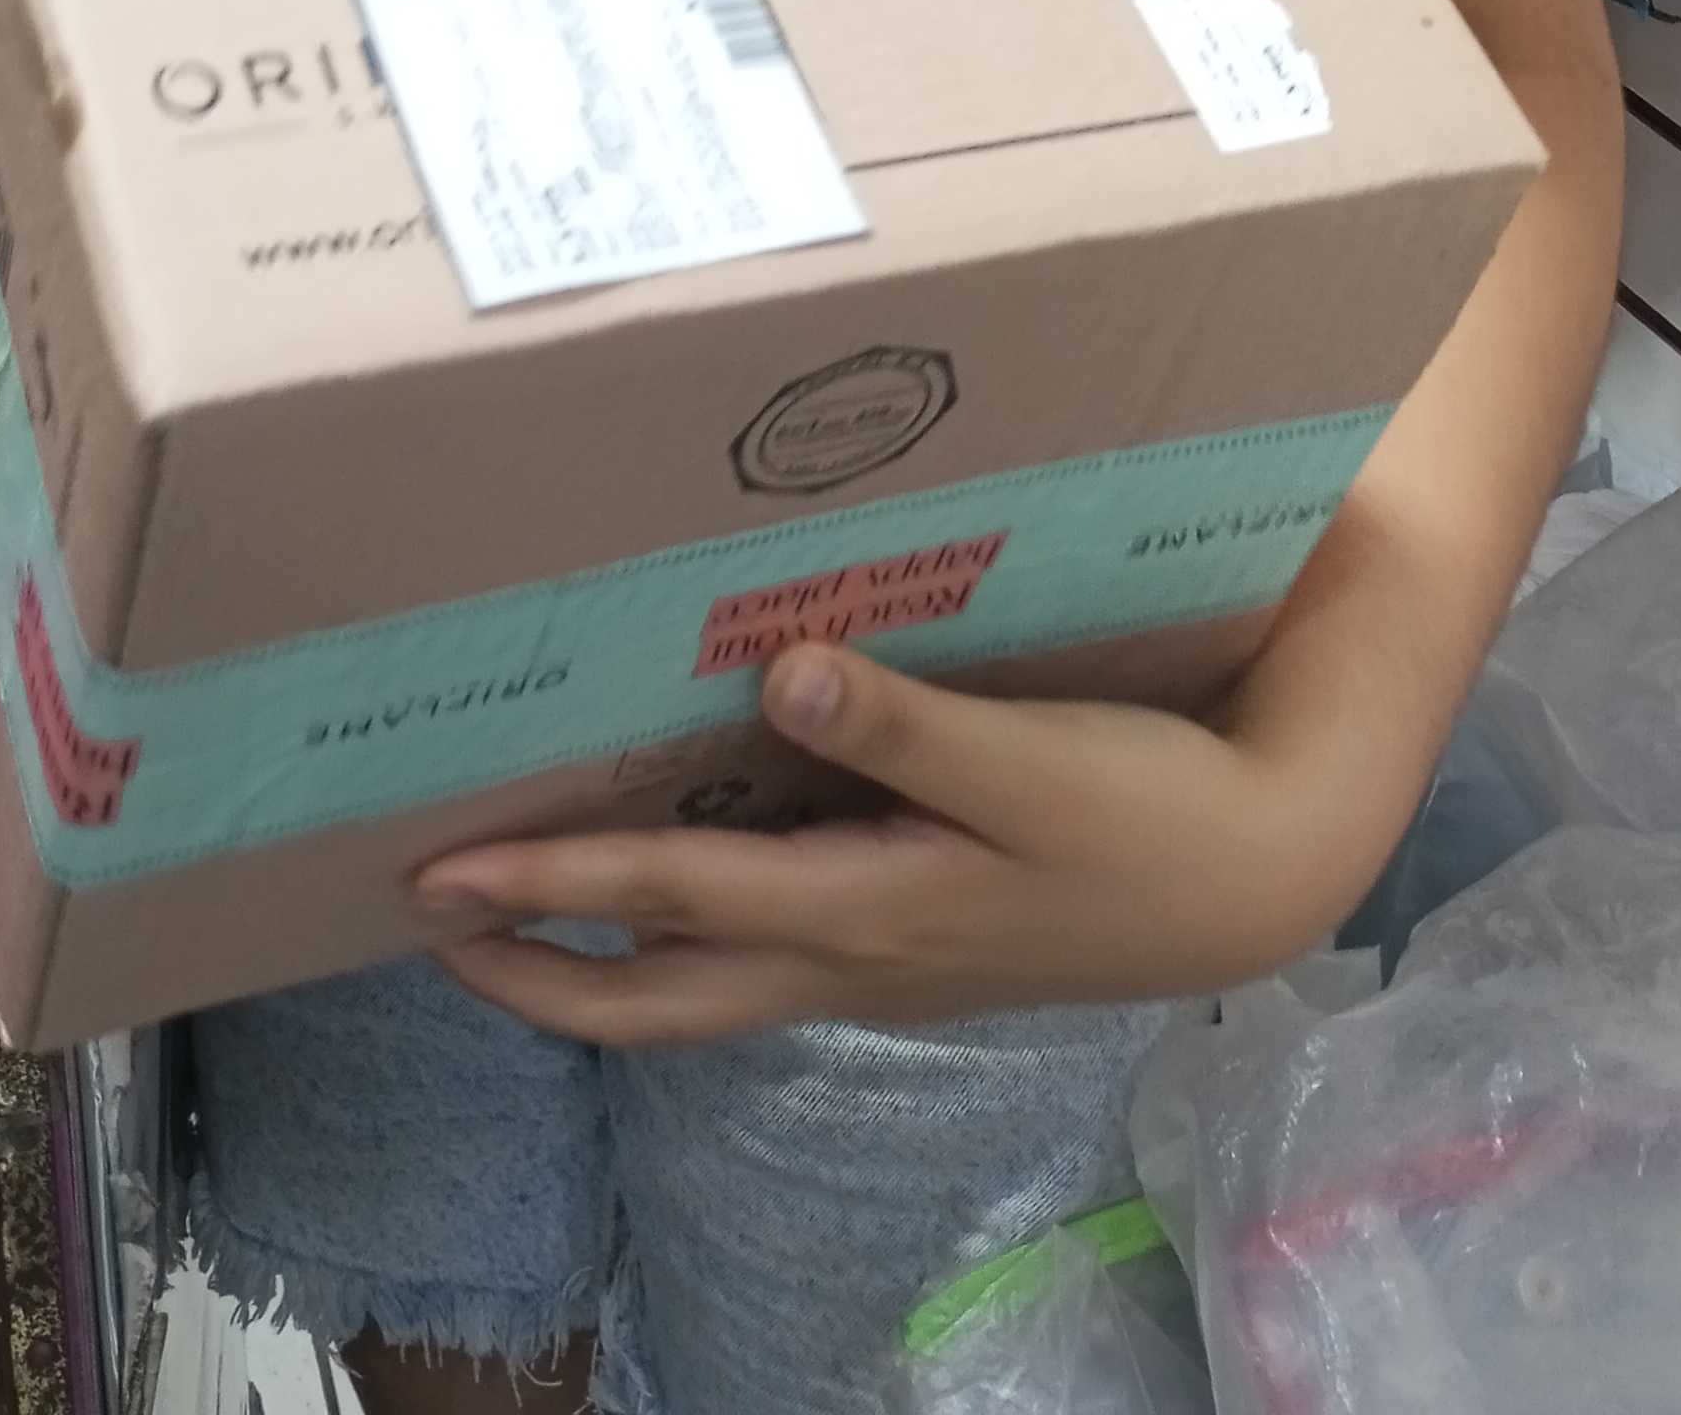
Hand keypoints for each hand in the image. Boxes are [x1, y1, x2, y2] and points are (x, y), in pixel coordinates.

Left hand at [414, 636, 1392, 1047]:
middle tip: (430, 914)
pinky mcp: (912, 936)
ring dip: (597, 961)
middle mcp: (847, 952)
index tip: (432, 872)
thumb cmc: (1140, 812)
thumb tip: (775, 678)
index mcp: (856, 910)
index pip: (662, 905)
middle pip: (651, 1002)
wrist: (1250, 875)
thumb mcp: (1028, 763)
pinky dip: (685, 931)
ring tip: (519, 902)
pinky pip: (759, 952)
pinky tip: (677, 862)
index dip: (540, 890)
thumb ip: (902, 725)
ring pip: (701, 988)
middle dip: (529, 971)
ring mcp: (878, 957)